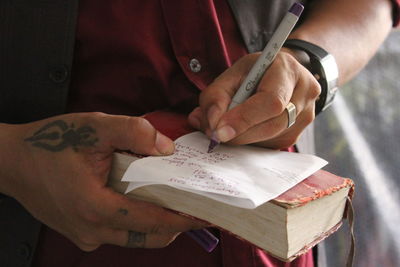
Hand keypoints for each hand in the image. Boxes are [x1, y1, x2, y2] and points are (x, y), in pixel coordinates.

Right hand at [0, 113, 204, 250]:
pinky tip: (142, 199)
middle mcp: (92, 230)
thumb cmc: (49, 144)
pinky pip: (119, 232)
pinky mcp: (81, 233)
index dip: (185, 218)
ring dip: (157, 223)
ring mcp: (85, 236)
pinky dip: (137, 220)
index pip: (154, 221)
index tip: (208, 215)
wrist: (12, 162)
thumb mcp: (93, 127)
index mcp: (96, 208)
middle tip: (194, 206)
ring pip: (135, 237)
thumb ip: (133, 132)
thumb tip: (167, 148)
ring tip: (173, 201)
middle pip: (149, 236)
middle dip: (176, 224)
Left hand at [188, 49, 320, 148]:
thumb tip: (212, 125)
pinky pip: (271, 146)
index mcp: (287, 70)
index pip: (271, 101)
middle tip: (216, 134)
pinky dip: (251, 142)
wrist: (278, 75)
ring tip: (227, 128)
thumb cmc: (254, 73)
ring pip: (271, 139)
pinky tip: (243, 131)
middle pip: (272, 125)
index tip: (220, 131)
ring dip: (244, 139)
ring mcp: (305, 116)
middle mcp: (304, 92)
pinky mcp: (296, 134)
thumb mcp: (231, 74)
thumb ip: (215, 96)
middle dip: (240, 134)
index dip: (244, 118)